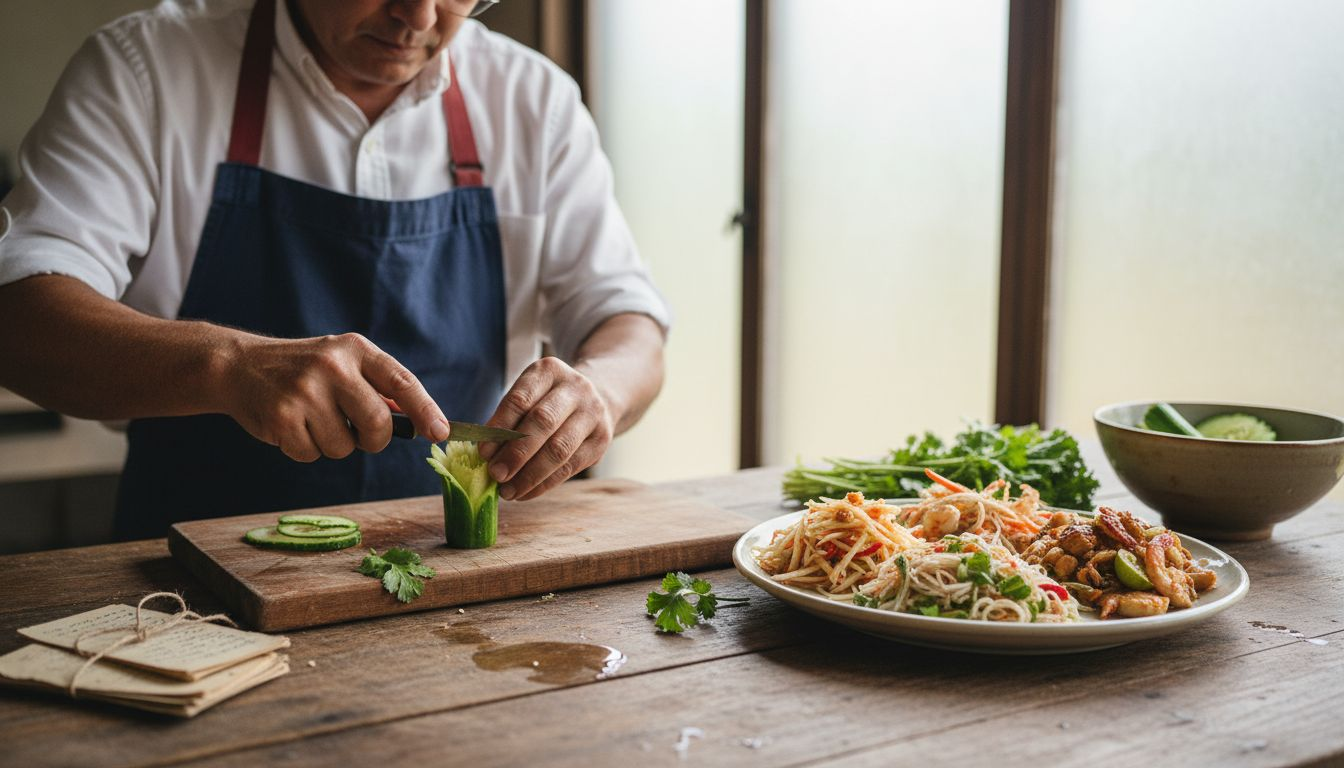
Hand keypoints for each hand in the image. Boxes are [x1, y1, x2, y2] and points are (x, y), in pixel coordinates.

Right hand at [218, 333, 449, 461]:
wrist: (239, 366)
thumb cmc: (303, 370)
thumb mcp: (342, 363)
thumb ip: (377, 387)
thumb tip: (421, 421)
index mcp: (355, 349)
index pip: (402, 381)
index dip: (426, 410)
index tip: (441, 433)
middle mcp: (332, 366)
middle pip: (378, 423)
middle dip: (374, 439)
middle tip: (360, 435)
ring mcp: (305, 391)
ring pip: (344, 446)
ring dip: (333, 444)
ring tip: (313, 420)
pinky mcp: (281, 416)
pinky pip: (312, 454)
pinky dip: (305, 449)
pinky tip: (292, 427)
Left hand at [479, 357, 615, 500]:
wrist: (598, 398)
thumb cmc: (549, 401)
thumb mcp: (530, 395)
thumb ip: (508, 420)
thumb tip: (486, 456)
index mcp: (549, 370)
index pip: (520, 399)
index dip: (500, 427)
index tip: (483, 452)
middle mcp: (576, 387)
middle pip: (543, 422)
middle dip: (516, 453)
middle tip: (495, 474)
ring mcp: (593, 413)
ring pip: (559, 449)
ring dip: (529, 475)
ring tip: (508, 491)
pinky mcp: (602, 440)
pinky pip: (570, 467)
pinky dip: (544, 484)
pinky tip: (525, 493)